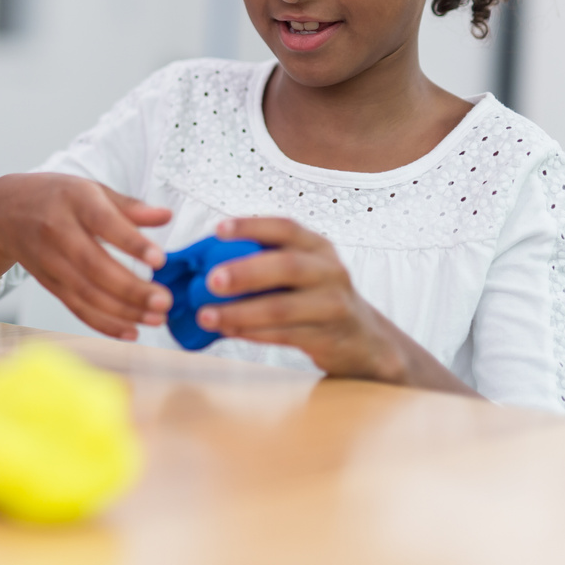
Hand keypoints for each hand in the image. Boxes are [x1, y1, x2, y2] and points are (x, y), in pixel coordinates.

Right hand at [0, 173, 173, 339]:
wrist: (3, 212)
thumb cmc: (56, 197)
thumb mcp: (91, 189)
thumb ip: (129, 206)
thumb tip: (166, 216)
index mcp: (75, 200)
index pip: (104, 223)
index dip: (131, 243)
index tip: (160, 260)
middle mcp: (58, 231)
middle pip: (94, 266)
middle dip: (130, 289)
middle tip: (164, 301)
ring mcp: (50, 261)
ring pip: (86, 292)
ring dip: (122, 311)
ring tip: (156, 318)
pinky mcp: (48, 283)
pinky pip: (76, 307)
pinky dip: (103, 323)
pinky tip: (130, 331)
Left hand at [196, 217, 408, 382]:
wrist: (362, 339)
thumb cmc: (314, 296)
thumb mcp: (302, 269)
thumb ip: (265, 260)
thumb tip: (202, 265)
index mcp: (318, 246)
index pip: (285, 227)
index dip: (251, 226)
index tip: (218, 230)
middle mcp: (329, 270)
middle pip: (286, 266)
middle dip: (245, 272)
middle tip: (210, 281)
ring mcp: (332, 304)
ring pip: (282, 308)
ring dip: (240, 312)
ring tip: (206, 316)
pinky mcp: (328, 336)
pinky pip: (284, 334)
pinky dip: (252, 333)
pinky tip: (228, 331)